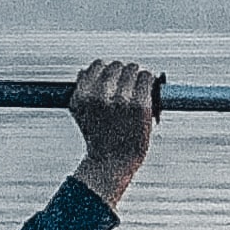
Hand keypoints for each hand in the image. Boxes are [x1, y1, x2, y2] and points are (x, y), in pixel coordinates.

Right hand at [69, 55, 159, 205]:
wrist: (112, 163)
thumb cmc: (98, 138)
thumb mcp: (80, 114)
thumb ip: (81, 91)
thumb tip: (87, 70)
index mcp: (83, 96)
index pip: (97, 66)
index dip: (106, 71)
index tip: (113, 80)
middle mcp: (100, 96)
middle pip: (116, 66)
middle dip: (123, 74)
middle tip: (127, 85)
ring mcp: (121, 100)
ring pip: (133, 70)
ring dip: (137, 77)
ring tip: (137, 88)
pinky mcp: (140, 106)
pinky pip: (147, 79)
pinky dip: (149, 81)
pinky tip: (148, 89)